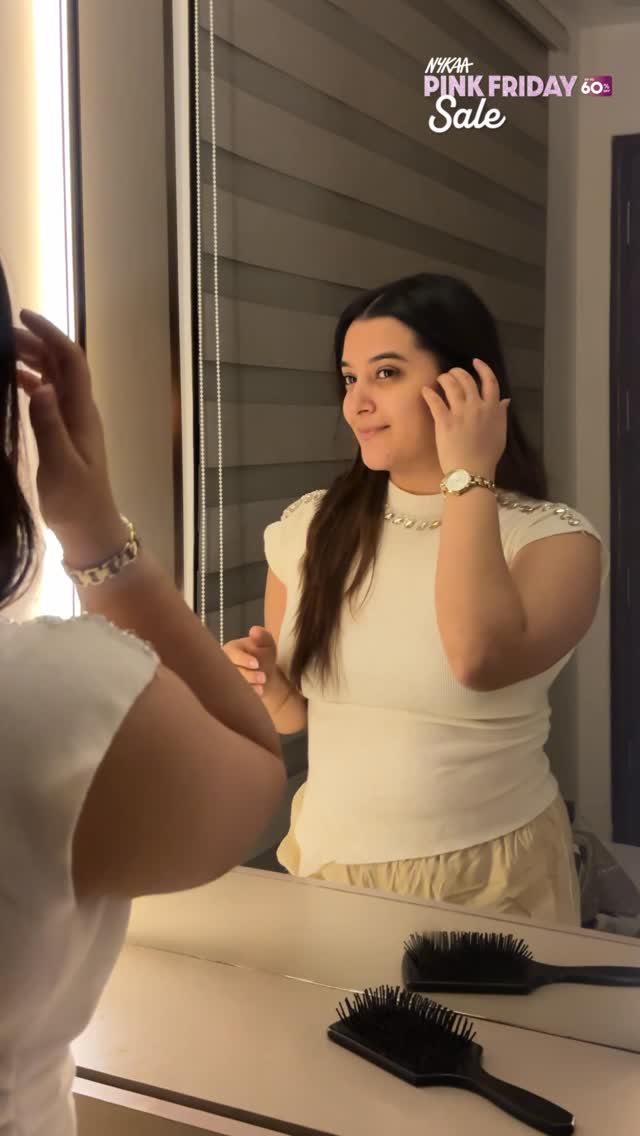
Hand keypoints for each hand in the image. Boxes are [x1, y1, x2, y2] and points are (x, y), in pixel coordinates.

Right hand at [14, 310, 123, 559]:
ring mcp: (74, 422)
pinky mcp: (64, 435)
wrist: (91, 531)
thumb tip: (40, 385)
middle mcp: (81, 411)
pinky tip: (12, 380)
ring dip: (32, 359)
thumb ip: (49, 426)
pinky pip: (49, 398)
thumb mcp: (60, 465)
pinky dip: (31, 382)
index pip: (71, 360)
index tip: (22, 315)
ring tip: (1, 350)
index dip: (50, 333)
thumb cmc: (76, 502)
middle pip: (62, 364)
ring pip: (54, 378)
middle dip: (36, 341)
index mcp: (82, 413)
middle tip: (0, 332)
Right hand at [223, 626, 277, 697]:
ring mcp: (226, 679)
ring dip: (248, 686)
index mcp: (231, 649)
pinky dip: (248, 694)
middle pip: (231, 670)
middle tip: (263, 677)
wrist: (265, 676)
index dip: (243, 659)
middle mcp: (224, 664)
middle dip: (247, 675)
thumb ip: (263, 636)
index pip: (233, 654)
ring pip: (232, 684)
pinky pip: (235, 695)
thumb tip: (254, 630)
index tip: (256, 663)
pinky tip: (258, 693)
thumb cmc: (263, 656)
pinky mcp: (230, 691)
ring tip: (262, 686)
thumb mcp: (267, 644)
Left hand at [421, 358, 508, 478]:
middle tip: (451, 373)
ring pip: (451, 385)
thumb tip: (505, 400)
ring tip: (440, 379)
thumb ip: (501, 414)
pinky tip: (425, 390)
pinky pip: (435, 401)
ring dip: (444, 378)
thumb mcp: (500, 433)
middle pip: (467, 379)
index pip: (490, 381)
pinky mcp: (444, 421)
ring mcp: (460, 413)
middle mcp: (477, 406)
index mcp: (492, 409)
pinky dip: (429, 393)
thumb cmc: (487, 456)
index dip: (482, 368)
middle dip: (458, 372)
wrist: (472, 472)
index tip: (475, 362)